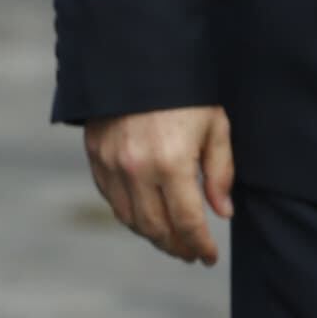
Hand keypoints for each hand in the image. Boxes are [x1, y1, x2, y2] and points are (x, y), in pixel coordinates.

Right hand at [84, 105, 230, 263]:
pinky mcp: (95, 156)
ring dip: (152, 235)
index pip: (188, 222)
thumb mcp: (215, 126)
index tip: (209, 257)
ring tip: (170, 239)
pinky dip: (129, 214)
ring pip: (130, 219)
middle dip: (175, 247)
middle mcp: (137, 170)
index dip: (200, 246)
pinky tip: (145, 215)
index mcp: (172, 163)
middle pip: (155, 228)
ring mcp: (112, 164)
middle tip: (190, 253)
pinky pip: (111, 199)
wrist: (137, 60)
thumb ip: (220, 172)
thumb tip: (221, 212)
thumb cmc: (185, 92)